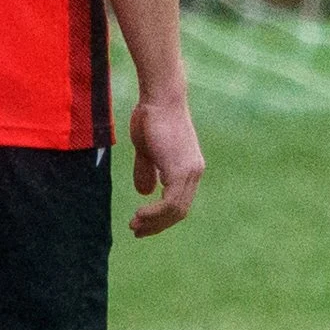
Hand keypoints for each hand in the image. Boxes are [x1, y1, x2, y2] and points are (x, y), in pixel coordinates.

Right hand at [128, 87, 203, 235]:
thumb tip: (146, 192)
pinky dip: (155, 213)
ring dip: (154, 222)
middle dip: (157, 224)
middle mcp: (194, 172)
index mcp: (188, 168)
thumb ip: (147, 170)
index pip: (179, 201)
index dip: (161, 216)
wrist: (160, 98)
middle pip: (179, 211)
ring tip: (135, 225)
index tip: (141, 222)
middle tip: (137, 231)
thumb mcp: (146, 150)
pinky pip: (171, 202)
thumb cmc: (150, 118)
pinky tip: (140, 214)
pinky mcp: (181, 170)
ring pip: (176, 210)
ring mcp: (190, 172)